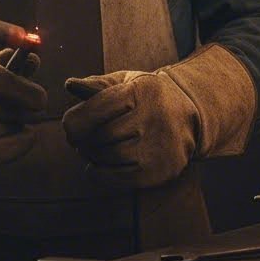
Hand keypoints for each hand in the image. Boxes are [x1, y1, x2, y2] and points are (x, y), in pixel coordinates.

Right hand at [0, 50, 46, 169]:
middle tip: (18, 106)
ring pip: (9, 132)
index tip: (40, 100)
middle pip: (10, 111)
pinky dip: (16, 146)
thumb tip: (35, 60)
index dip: (25, 90)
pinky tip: (15, 136)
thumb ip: (12, 61)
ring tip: (2, 118)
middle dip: (24, 111)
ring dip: (16, 127)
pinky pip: (2, 152)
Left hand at [61, 70, 198, 188]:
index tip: (70, 128)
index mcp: (140, 91)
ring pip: (109, 157)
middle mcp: (153, 118)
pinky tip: (96, 167)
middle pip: (101, 135)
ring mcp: (159, 146)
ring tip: (92, 150)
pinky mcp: (162, 171)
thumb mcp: (125, 82)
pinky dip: (101, 175)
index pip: (97, 108)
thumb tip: (70, 85)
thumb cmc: (145, 97)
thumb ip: (96, 84)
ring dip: (92, 156)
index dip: (76, 121)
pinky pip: (121, 179)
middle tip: (79, 141)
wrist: (189, 115)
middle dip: (83, 140)